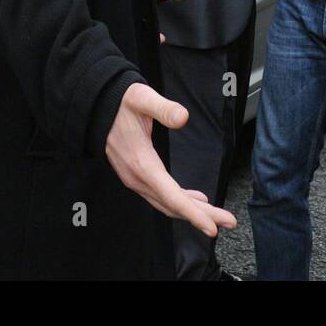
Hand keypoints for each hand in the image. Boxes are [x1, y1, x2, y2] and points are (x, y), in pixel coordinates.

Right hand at [105, 83, 237, 236]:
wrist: (96, 108)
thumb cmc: (120, 102)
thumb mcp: (141, 98)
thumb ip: (163, 108)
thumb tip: (183, 117)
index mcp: (142, 164)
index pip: (172, 196)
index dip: (194, 214)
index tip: (213, 227)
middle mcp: (138, 178)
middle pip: (174, 205)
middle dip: (202, 216)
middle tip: (229, 222)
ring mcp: (135, 179)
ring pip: (167, 203)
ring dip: (192, 211)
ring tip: (216, 216)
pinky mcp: (136, 176)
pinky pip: (160, 196)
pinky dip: (179, 202)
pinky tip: (196, 200)